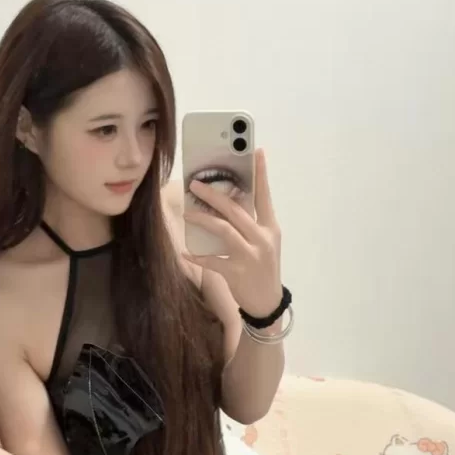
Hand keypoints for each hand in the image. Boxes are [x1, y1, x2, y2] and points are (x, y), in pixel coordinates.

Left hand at [183, 148, 281, 317]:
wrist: (268, 303)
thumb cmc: (263, 269)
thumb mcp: (265, 243)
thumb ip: (251, 224)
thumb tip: (228, 203)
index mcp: (270, 228)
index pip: (264, 197)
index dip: (261, 174)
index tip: (256, 151)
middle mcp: (261, 239)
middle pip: (236, 210)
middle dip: (214, 195)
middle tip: (195, 185)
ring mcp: (249, 256)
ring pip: (224, 230)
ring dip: (203, 220)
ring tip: (187, 213)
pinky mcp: (236, 273)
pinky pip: (212, 261)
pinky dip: (197, 256)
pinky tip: (185, 251)